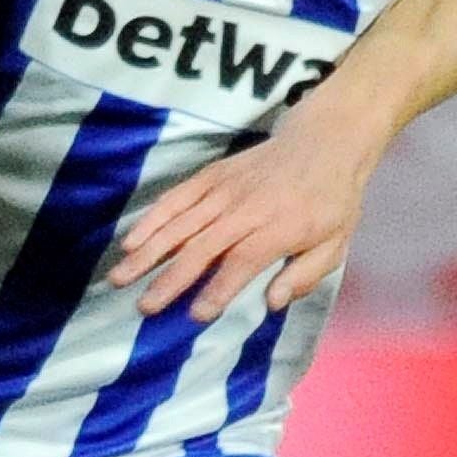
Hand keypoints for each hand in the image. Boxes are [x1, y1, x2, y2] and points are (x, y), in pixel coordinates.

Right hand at [108, 111, 380, 320]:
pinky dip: (152, 218)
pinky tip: (130, 241)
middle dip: (171, 278)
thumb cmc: (331, 202)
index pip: (242, 261)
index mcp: (280, 228)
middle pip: (203, 245)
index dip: (218, 288)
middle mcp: (247, 208)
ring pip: (181, 223)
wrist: (324, 142)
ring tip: (120, 278)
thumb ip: (305, 275)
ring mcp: (225, 189)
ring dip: (148, 252)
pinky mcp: (211, 175)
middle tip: (144, 306)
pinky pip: (177, 197)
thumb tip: (274, 303)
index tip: (196, 314)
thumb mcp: (335, 245)